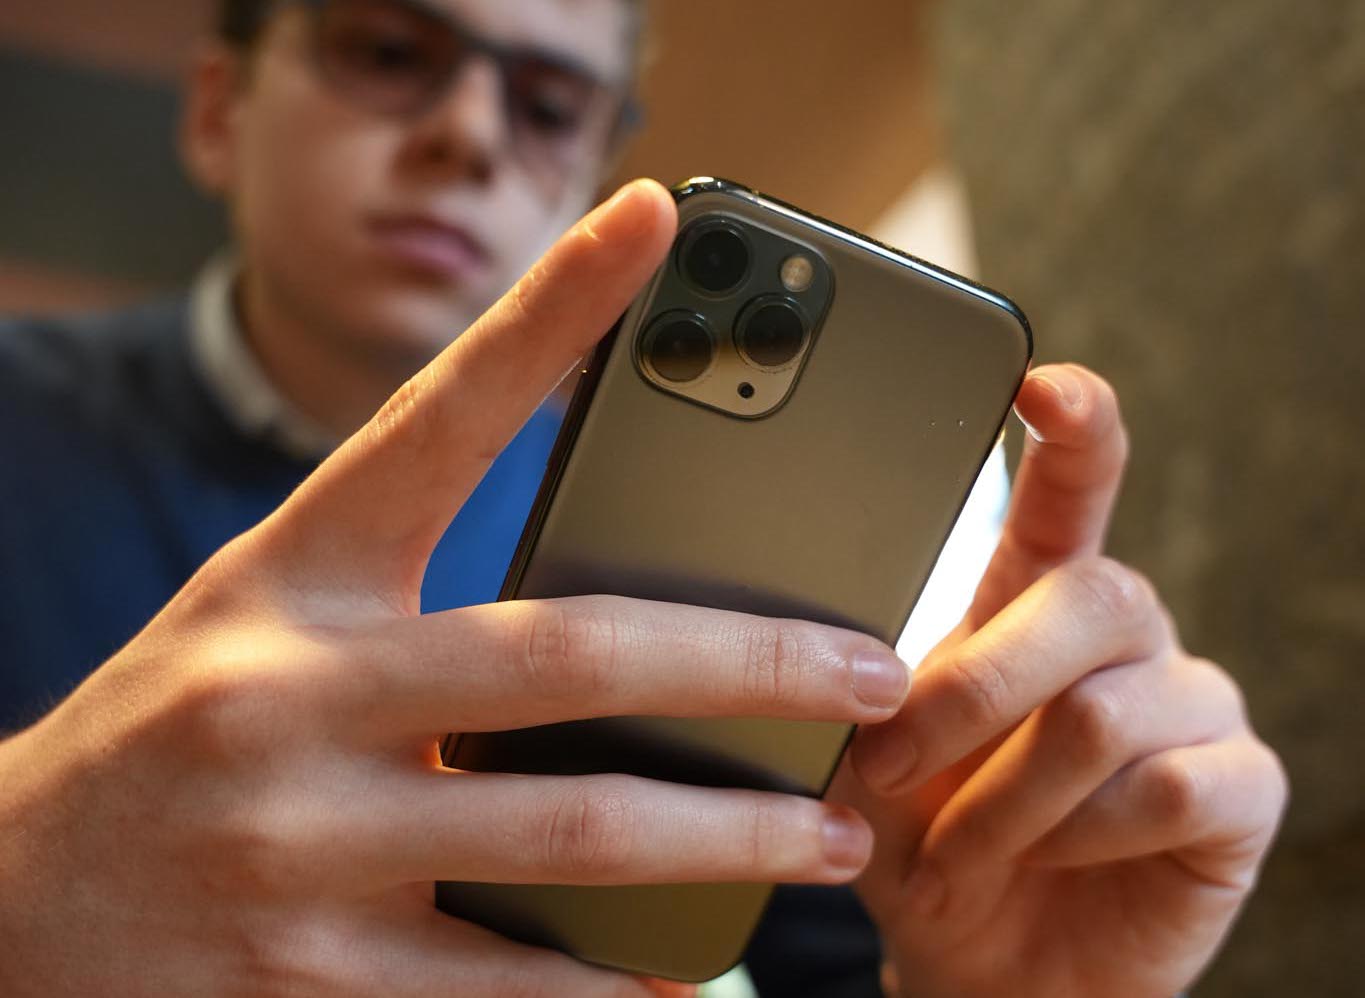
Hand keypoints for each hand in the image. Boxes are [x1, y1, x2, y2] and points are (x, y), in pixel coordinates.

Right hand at [0, 180, 912, 997]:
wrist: (12, 895)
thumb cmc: (182, 727)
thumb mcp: (272, 619)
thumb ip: (416, 596)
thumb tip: (627, 616)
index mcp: (294, 579)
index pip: (440, 418)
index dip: (551, 310)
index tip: (657, 222)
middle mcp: (293, 694)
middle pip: (574, 653)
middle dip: (753, 664)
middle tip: (875, 673)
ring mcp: (300, 844)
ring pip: (572, 835)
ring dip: (729, 841)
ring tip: (829, 838)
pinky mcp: (305, 979)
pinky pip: (509, 982)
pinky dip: (619, 980)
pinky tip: (694, 974)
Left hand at [831, 364, 1287, 997]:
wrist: (977, 960)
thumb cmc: (920, 837)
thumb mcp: (872, 756)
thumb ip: (875, 687)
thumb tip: (848, 647)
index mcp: (1039, 600)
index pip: (1073, 491)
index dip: (1074, 430)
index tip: (1041, 383)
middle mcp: (1128, 634)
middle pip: (1092, 597)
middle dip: (977, 690)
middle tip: (894, 760)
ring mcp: (1193, 705)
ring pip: (1108, 712)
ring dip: (1008, 795)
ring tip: (965, 843)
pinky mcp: (1241, 789)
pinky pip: (1172, 787)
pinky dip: (1083, 835)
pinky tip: (1053, 856)